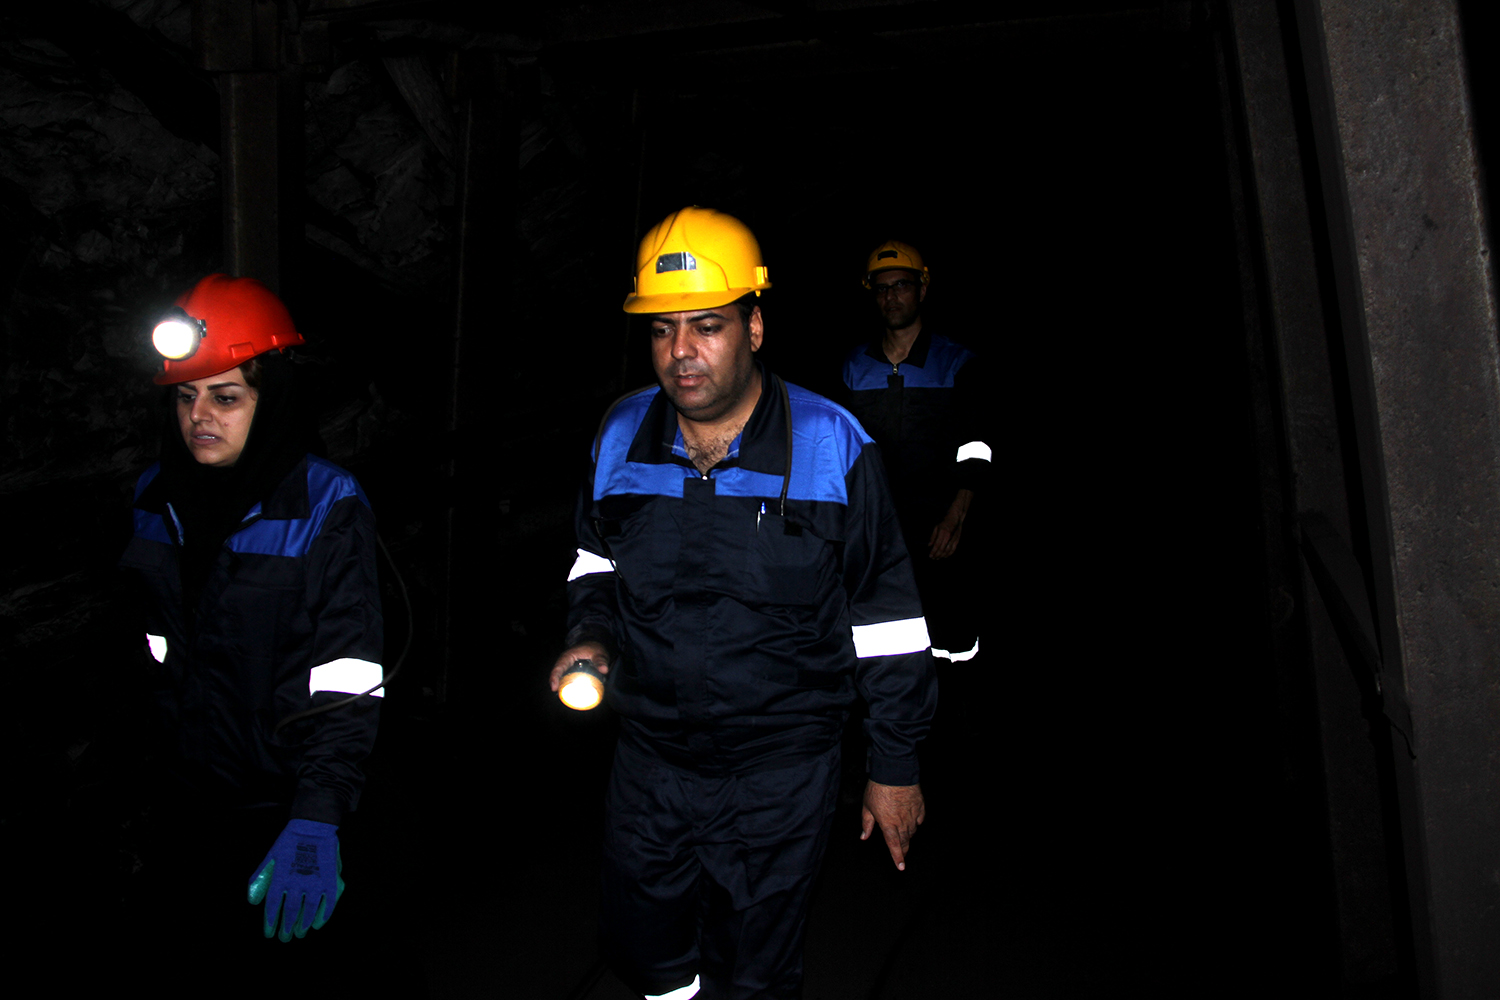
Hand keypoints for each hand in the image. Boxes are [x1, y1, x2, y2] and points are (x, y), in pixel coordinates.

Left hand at [247, 819, 343, 940]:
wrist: (313, 826)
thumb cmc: (289, 842)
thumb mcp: (270, 857)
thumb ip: (260, 879)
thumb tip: (252, 902)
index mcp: (280, 878)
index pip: (273, 906)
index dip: (270, 922)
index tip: (269, 934)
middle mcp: (297, 882)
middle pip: (290, 911)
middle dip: (286, 927)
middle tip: (285, 938)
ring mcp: (315, 881)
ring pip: (309, 910)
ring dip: (303, 924)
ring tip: (300, 934)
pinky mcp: (330, 879)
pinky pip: (329, 902)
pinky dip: (324, 915)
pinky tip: (318, 924)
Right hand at [549, 642, 609, 691]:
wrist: (593, 644)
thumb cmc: (593, 647)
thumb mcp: (598, 652)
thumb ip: (601, 660)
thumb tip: (604, 670)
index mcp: (567, 657)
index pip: (558, 668)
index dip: (554, 678)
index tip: (554, 688)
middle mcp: (565, 663)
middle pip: (558, 676)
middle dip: (558, 686)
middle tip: (563, 697)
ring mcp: (567, 669)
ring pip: (562, 679)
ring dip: (563, 688)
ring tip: (568, 698)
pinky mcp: (571, 672)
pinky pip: (567, 680)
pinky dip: (569, 686)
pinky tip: (573, 695)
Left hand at [861, 781, 925, 869]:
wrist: (894, 772)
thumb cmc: (878, 788)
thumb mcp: (867, 806)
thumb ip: (866, 824)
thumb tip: (864, 837)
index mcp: (888, 824)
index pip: (894, 846)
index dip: (898, 858)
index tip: (901, 867)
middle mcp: (902, 822)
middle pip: (905, 841)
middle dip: (904, 849)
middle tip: (903, 855)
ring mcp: (912, 815)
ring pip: (912, 831)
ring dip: (908, 836)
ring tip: (904, 836)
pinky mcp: (920, 806)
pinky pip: (920, 820)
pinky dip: (916, 823)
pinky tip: (913, 822)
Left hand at [927, 489, 972, 559]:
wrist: (956, 517)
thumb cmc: (944, 521)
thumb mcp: (936, 527)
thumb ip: (933, 536)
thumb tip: (929, 545)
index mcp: (942, 532)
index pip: (937, 545)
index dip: (933, 551)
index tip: (930, 556)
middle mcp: (948, 536)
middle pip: (942, 549)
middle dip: (937, 555)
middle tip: (933, 558)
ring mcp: (954, 538)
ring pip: (948, 550)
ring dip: (942, 556)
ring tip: (938, 558)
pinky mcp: (957, 539)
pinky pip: (953, 549)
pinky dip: (949, 554)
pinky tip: (945, 556)